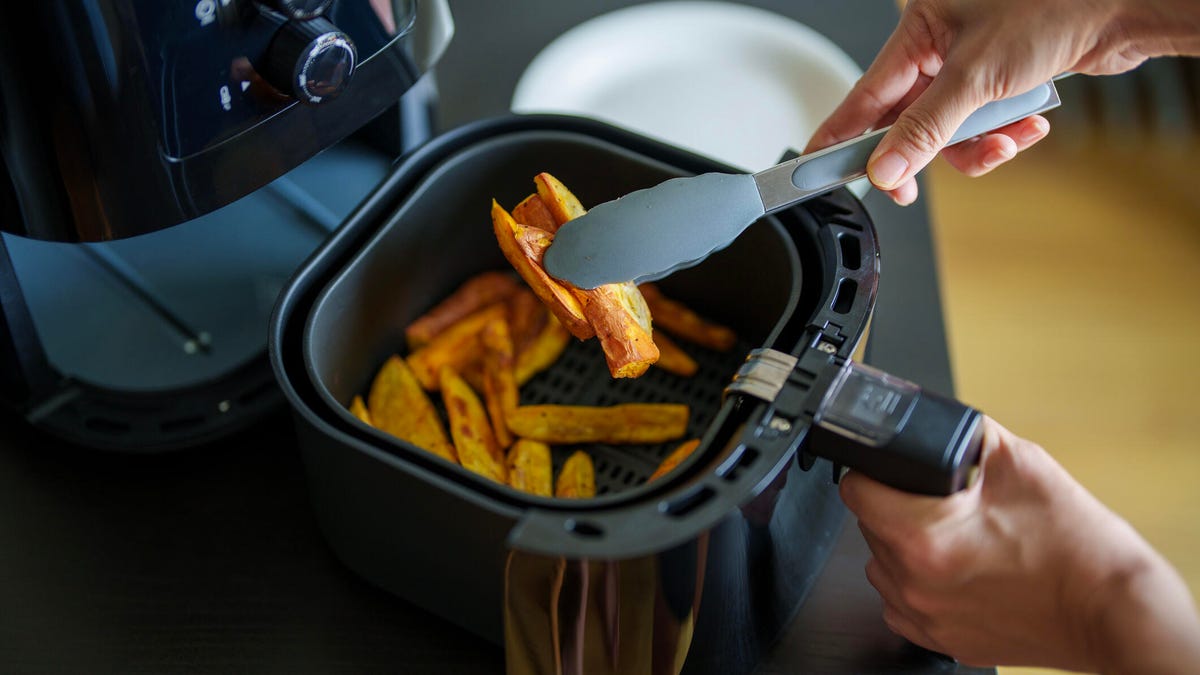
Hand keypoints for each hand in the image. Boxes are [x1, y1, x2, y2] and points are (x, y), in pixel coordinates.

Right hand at [805, 0, 1199, 204]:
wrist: (1126, 8)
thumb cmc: (1055, 9)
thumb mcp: (976, 78)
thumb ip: (925, 129)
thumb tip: (886, 166)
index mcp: (919, 29)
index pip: (863, 95)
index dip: (838, 136)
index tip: (814, 169)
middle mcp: (940, 46)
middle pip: (906, 120)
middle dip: (923, 152)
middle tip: (910, 187)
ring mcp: (970, 64)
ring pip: (948, 130)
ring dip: (975, 146)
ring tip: (1004, 139)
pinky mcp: (1000, 81)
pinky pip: (980, 126)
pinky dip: (1002, 135)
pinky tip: (1027, 125)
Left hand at [840, 416, 1199, 671]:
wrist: (1111, 610)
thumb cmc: (1077, 549)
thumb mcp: (1020, 462)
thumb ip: (967, 435)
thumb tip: (934, 420)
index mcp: (924, 536)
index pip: (855, 490)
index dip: (872, 470)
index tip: (889, 470)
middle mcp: (916, 582)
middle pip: (869, 527)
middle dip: (897, 507)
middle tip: (942, 503)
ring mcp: (927, 616)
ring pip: (882, 567)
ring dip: (904, 547)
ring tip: (953, 535)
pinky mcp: (942, 639)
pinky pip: (902, 604)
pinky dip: (918, 584)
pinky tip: (954, 569)